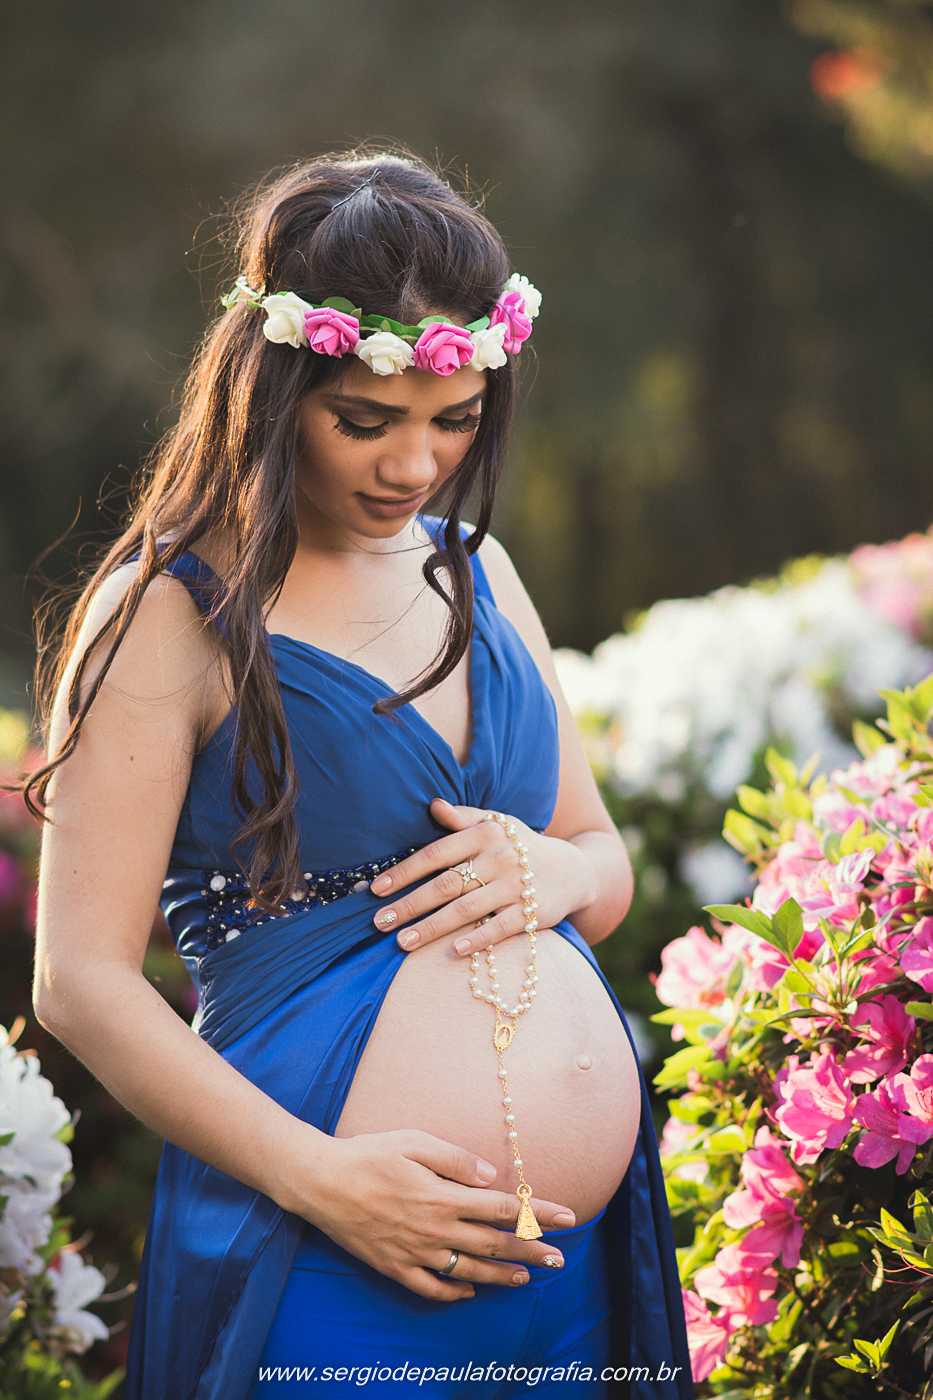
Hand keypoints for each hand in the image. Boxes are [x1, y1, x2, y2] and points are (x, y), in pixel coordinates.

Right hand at [292, 1129, 575, 1300]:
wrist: (320, 1182)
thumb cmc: (368, 1154)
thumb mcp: (414, 1141)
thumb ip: (455, 1159)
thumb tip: (490, 1175)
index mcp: (444, 1197)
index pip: (504, 1209)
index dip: (539, 1214)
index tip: (568, 1217)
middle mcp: (435, 1230)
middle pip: (495, 1245)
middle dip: (532, 1251)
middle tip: (560, 1259)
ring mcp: (415, 1252)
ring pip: (469, 1271)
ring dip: (502, 1276)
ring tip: (527, 1278)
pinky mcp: (394, 1266)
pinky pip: (431, 1287)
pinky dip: (453, 1292)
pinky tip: (468, 1291)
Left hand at [368, 799, 594, 956]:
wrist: (573, 870)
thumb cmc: (521, 846)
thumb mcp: (497, 823)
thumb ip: (463, 817)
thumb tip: (432, 805)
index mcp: (486, 834)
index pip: (436, 854)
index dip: (404, 871)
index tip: (376, 889)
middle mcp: (500, 859)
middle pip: (445, 885)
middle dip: (409, 905)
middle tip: (379, 922)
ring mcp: (516, 887)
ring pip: (466, 910)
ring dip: (432, 927)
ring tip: (402, 941)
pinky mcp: (532, 912)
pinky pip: (500, 928)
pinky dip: (478, 939)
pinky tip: (454, 950)